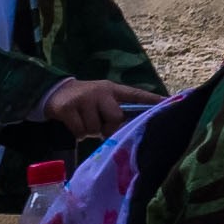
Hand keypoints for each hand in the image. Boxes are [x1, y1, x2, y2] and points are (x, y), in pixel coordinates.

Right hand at [40, 80, 158, 141]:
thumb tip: (128, 129)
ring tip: (84, 122)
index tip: (169, 102)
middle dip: (108, 127)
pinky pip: (80, 131)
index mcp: (112, 89)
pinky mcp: (68, 108)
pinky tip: (74, 124)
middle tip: (100, 125)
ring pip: (95, 128)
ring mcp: (84, 99)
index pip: (135, 94)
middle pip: (115, 117)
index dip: (152, 100)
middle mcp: (100, 91)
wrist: (55, 92)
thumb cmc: (85, 101)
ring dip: (90, 131)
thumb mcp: (102, 100)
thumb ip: (115, 110)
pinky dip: (78, 134)